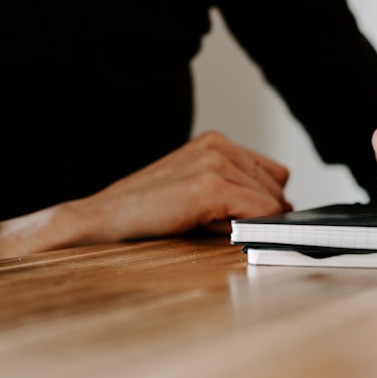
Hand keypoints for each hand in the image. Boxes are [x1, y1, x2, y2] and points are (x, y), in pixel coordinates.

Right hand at [0, 131, 290, 257]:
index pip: (273, 173)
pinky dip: (253, 229)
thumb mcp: (196, 193)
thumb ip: (233, 191)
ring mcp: (214, 164)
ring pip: (272, 201)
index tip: (255, 222)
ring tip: (209, 229)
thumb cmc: (144, 214)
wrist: (98, 223)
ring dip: (250, 222)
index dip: (266, 201)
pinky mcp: (209, 186)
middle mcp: (217, 146)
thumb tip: (278, 211)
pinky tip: (220, 234)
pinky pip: (261, 211)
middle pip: (277, 187)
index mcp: (215, 143)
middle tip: (222, 228)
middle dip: (259, 213)